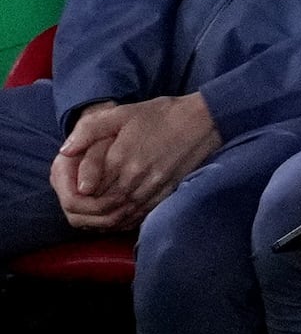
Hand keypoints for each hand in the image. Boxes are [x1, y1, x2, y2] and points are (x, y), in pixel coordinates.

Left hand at [53, 90, 214, 229]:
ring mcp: (152, 187)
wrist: (203, 120)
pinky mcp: (166, 192)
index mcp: (119, 158)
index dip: (77, 194)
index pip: (88, 190)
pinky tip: (119, 216)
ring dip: (105, 218)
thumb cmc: (160, 115)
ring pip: (121, 214)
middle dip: (88, 210)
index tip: (75, 190)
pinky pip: (141, 214)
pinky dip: (126, 220)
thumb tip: (65, 151)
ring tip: (95, 215)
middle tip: (80, 206)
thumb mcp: (120, 113)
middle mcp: (135, 177)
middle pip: (103, 206)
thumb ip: (88, 130)